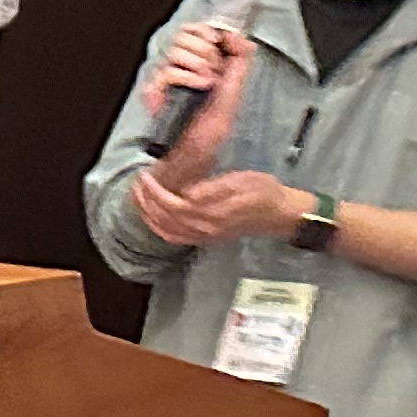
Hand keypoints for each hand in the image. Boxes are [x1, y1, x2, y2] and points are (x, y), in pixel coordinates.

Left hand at [131, 165, 307, 248]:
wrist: (280, 214)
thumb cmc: (264, 192)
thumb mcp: (242, 182)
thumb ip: (214, 189)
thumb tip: (188, 194)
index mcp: (211, 212)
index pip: (172, 205)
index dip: (155, 192)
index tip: (145, 176)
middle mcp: (203, 228)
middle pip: (164, 218)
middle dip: (146, 201)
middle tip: (137, 184)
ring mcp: (203, 236)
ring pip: (166, 230)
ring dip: (148, 214)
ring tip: (138, 197)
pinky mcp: (205, 239)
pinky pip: (174, 238)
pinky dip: (158, 228)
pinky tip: (151, 218)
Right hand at [145, 22, 253, 184]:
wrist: (187, 164)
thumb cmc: (207, 140)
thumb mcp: (233, 98)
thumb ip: (240, 64)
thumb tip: (238, 36)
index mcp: (201, 68)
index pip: (197, 30)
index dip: (208, 32)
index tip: (220, 46)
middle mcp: (181, 71)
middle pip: (186, 35)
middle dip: (206, 53)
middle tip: (213, 76)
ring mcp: (167, 81)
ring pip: (177, 51)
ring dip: (197, 66)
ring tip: (205, 87)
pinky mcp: (154, 92)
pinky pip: (166, 72)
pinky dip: (185, 77)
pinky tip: (196, 89)